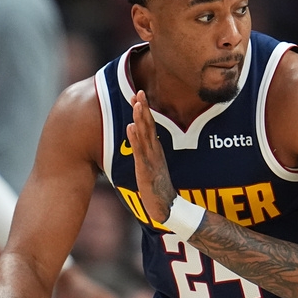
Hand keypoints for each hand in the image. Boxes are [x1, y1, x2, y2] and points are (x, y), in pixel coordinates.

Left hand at [126, 90, 176, 223]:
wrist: (166, 206)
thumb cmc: (158, 187)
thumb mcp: (151, 166)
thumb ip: (146, 152)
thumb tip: (139, 137)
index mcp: (156, 149)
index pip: (150, 125)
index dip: (145, 110)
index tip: (139, 95)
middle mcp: (154, 151)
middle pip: (149, 125)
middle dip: (143, 108)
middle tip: (139, 91)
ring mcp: (151, 159)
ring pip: (145, 135)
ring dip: (140, 118)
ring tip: (136, 103)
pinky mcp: (145, 169)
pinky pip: (139, 151)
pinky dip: (135, 139)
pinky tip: (131, 127)